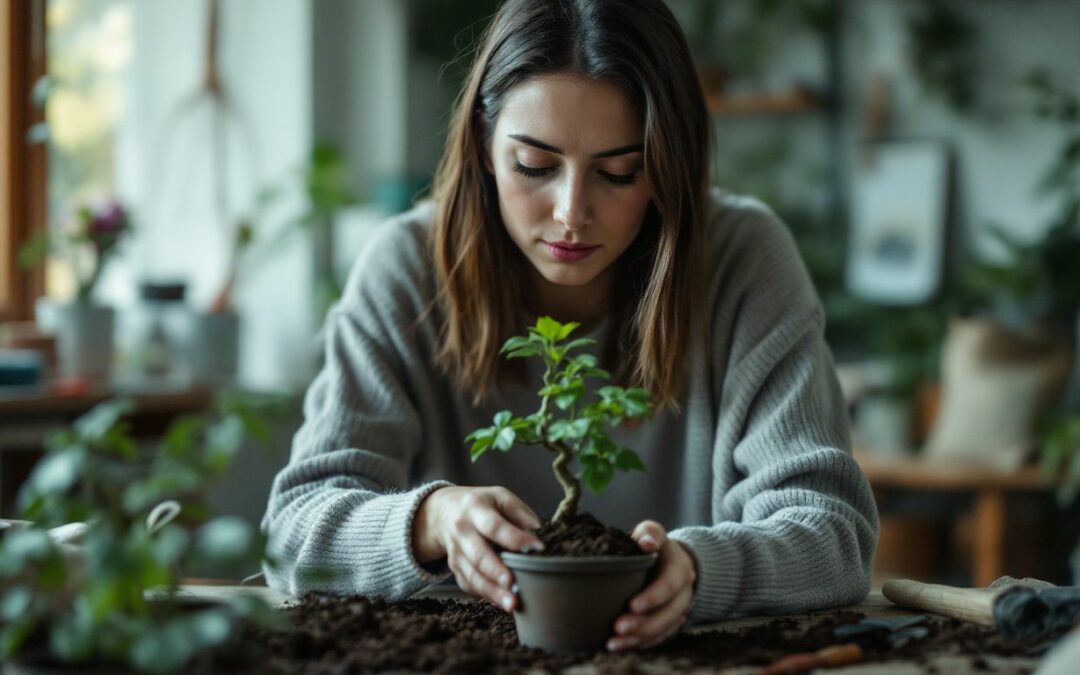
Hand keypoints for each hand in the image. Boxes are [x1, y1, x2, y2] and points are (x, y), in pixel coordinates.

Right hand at [412, 486, 543, 611]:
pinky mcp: (455, 568)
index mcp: (475, 509)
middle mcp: (462, 531)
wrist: (444, 512)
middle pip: (479, 555)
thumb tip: (537, 530)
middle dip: (497, 572)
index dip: (515, 538)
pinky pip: (469, 584)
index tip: (537, 548)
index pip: (494, 526)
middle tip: (514, 585)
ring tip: (511, 604)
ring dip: (492, 591)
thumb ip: (519, 511)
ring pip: (472, 575)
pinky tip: (501, 602)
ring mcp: (456, 552)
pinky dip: (485, 595)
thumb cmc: (480, 504)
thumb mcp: (500, 497)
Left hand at [607, 520, 696, 650]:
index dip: (654, 596)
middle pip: (669, 612)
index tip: (632, 605)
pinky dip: (641, 644)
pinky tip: (620, 646)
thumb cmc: (652, 545)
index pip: (671, 583)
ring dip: (640, 638)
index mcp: (679, 567)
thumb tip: (646, 542)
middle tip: (619, 627)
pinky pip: (660, 638)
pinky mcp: (671, 623)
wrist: (668, 561)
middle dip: (645, 623)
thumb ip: (650, 533)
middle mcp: (684, 591)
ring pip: (665, 629)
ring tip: (614, 642)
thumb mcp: (652, 533)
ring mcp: (679, 610)